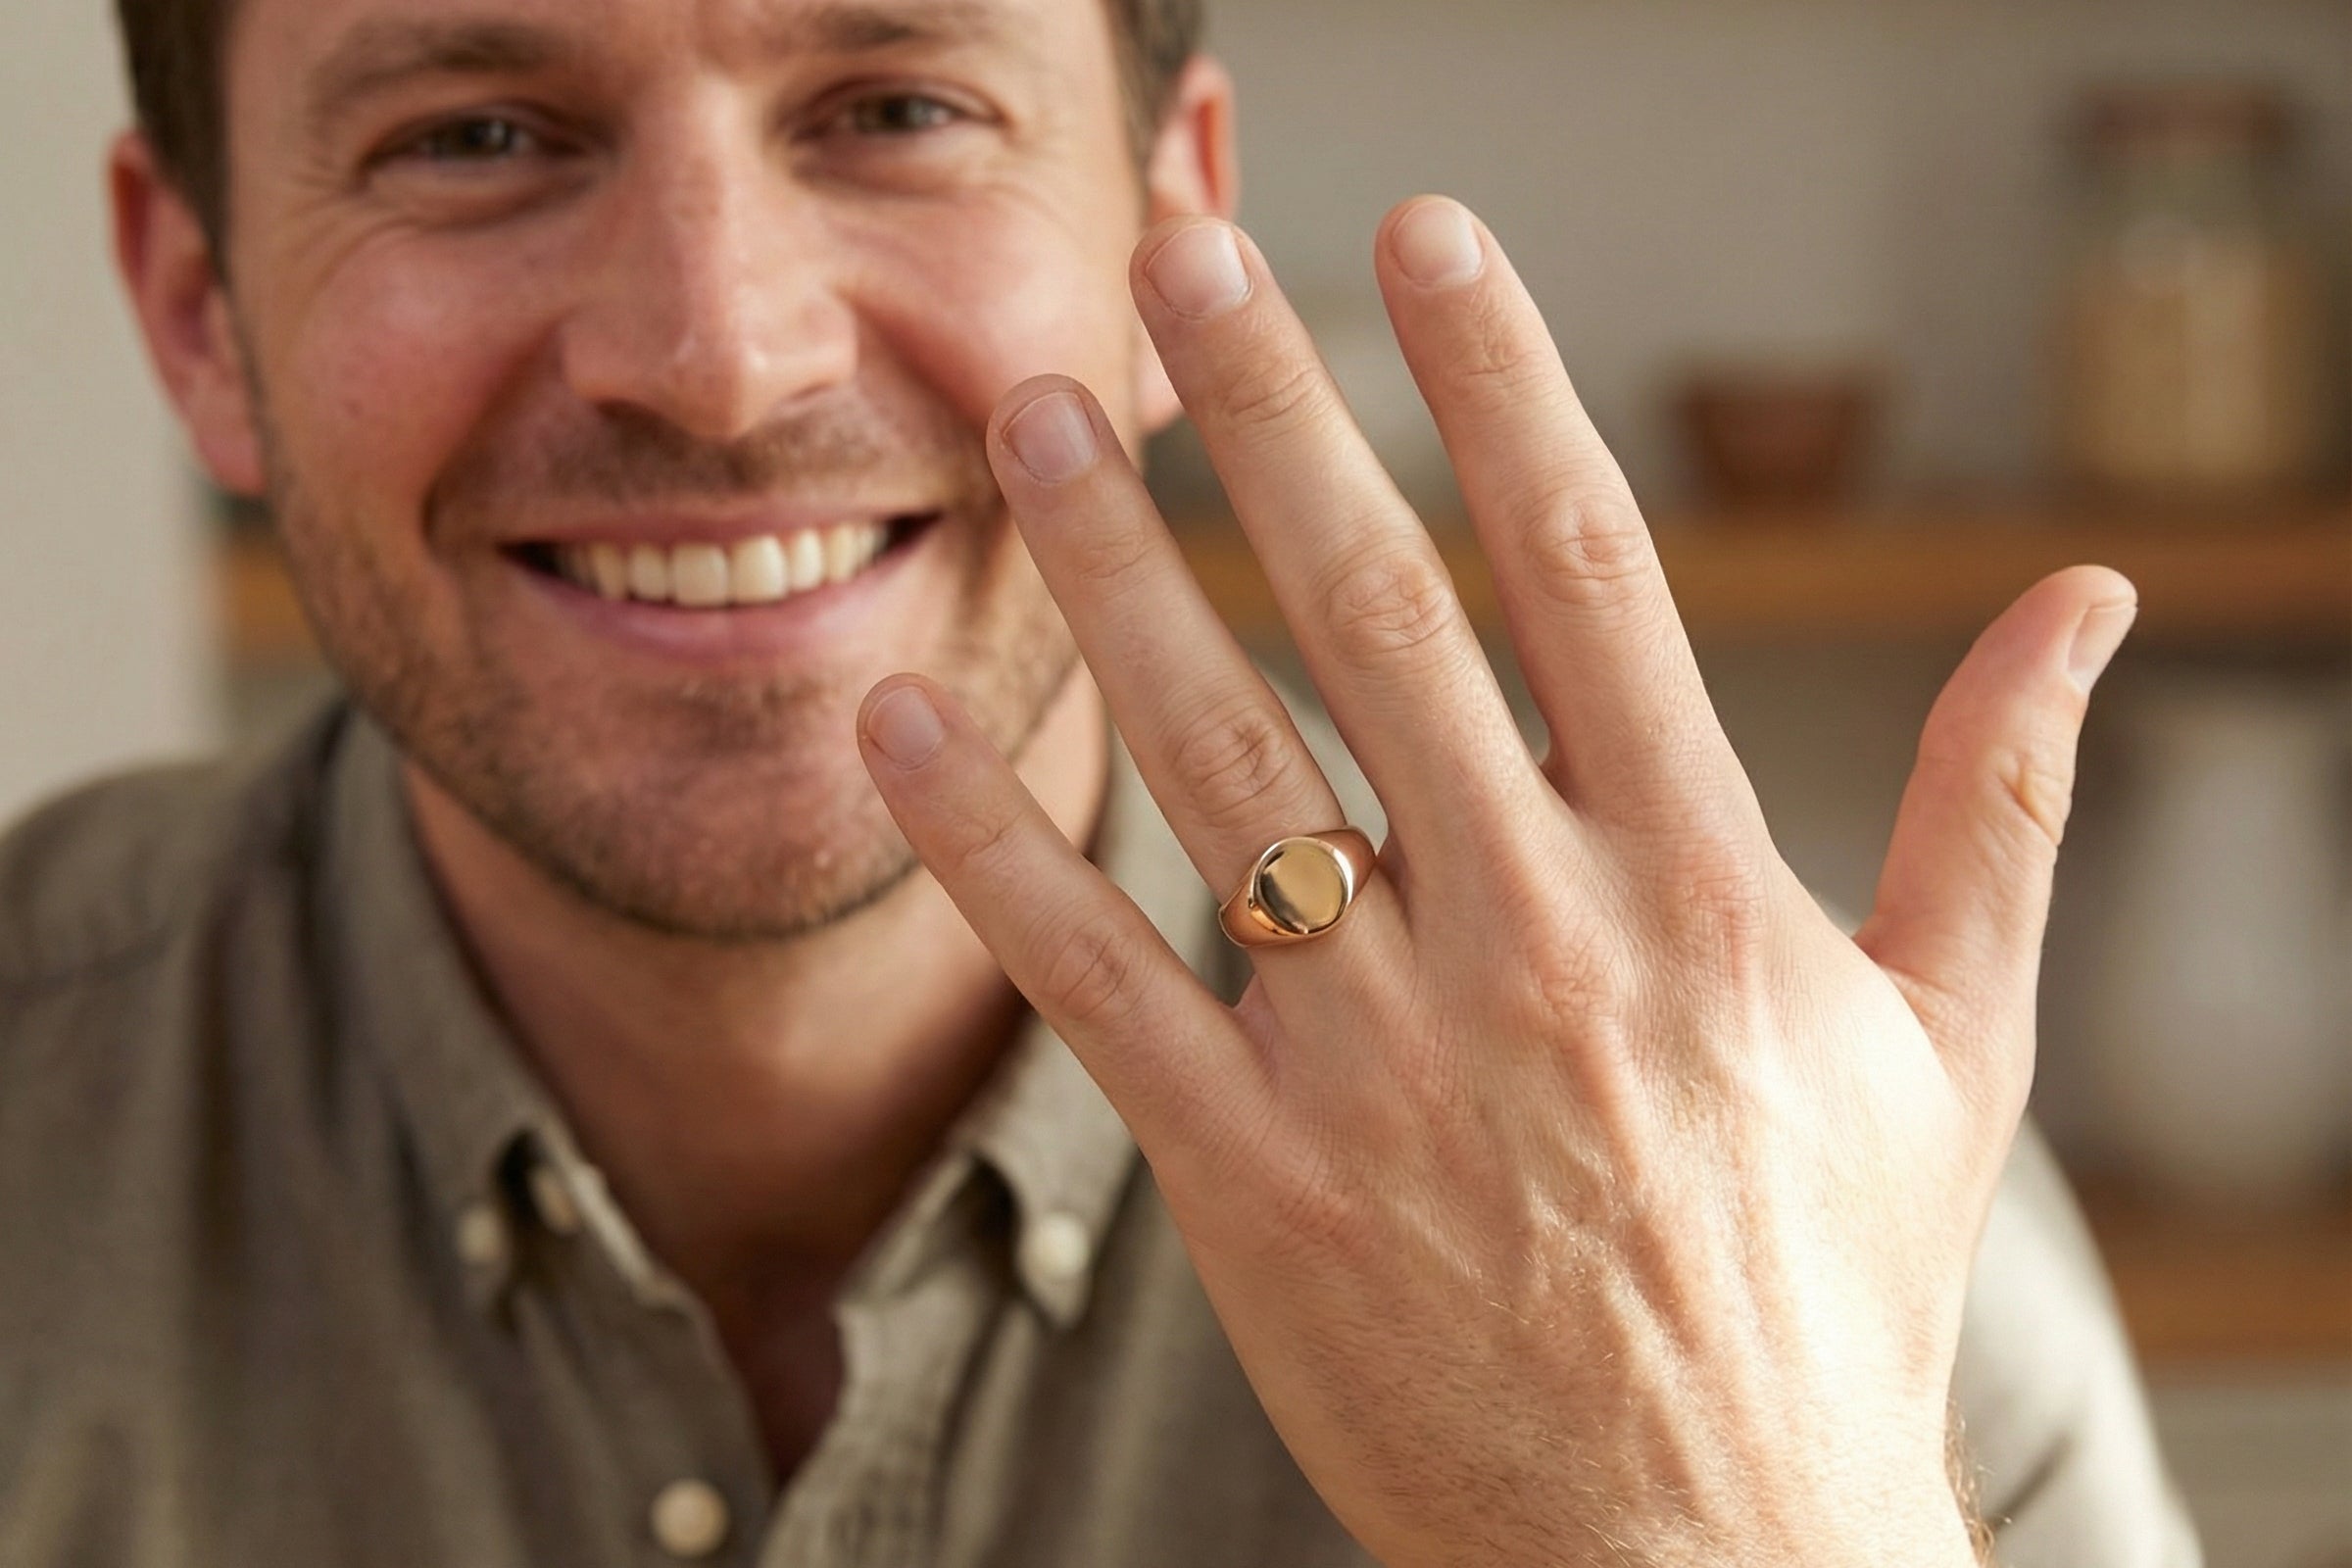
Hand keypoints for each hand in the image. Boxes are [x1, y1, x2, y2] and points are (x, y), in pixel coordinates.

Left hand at [857, 198, 2134, 1567]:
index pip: (1586, 567)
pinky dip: (989, 848)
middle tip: (1177, 257)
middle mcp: (1532, 941)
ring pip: (1218, 764)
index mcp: (1700, 887)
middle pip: (1379, 616)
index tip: (1422, 229)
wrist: (1710, 1563)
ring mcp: (1381, 1062)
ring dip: (1114, 574)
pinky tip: (909, 720)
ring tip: (1039, 423)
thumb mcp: (1958, 1044)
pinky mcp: (1254, 1182)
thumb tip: (2090, 600)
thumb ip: (2003, 802)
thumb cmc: (1828, 1295)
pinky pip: (1093, 984)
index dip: (1497, 377)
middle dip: (1271, 414)